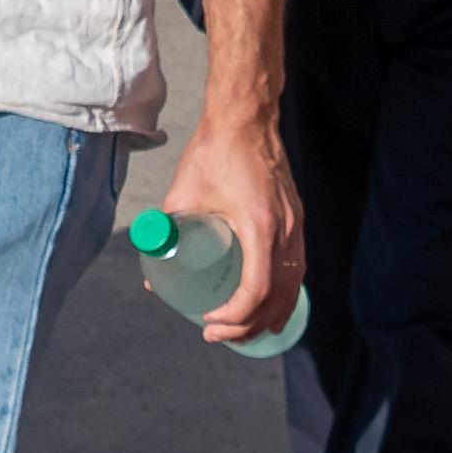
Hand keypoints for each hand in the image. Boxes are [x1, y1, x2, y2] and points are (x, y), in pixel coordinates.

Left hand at [153, 107, 306, 349]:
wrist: (246, 118)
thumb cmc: (214, 151)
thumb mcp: (183, 194)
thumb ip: (167, 231)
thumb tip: (153, 272)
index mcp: (260, 226)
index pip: (256, 290)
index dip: (233, 315)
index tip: (207, 319)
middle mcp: (286, 230)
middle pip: (277, 297)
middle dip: (248, 325)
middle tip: (216, 334)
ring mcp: (296, 225)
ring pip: (293, 287)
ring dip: (270, 315)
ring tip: (244, 331)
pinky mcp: (296, 219)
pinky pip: (298, 269)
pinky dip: (285, 294)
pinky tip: (269, 306)